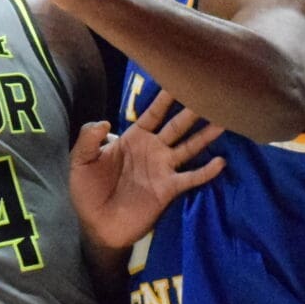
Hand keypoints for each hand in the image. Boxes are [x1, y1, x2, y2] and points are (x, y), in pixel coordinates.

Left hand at [68, 89, 225, 250]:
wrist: (97, 226)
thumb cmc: (87, 191)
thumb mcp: (81, 161)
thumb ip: (89, 138)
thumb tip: (104, 122)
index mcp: (134, 138)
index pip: (153, 113)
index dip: (165, 97)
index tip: (179, 77)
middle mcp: (153, 149)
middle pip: (177, 125)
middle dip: (192, 110)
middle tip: (210, 92)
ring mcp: (163, 169)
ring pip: (189, 147)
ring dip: (205, 135)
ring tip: (223, 120)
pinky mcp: (169, 189)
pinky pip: (191, 178)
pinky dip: (206, 171)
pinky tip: (220, 162)